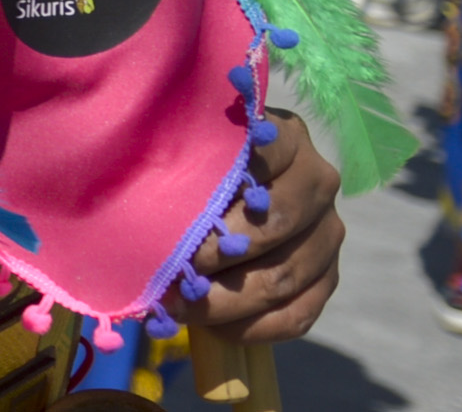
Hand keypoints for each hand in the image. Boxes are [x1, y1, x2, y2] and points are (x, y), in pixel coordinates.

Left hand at [167, 108, 342, 341]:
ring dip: (226, 301)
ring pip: (282, 277)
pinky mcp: (328, 277)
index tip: (173, 220)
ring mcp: (328, 233)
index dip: (214, 195)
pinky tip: (212, 326)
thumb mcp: (178, 145)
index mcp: (283, 136)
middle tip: (168, 274)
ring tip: (177, 306)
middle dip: (214, 255)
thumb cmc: (187, 164)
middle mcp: (318, 181)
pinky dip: (250, 327)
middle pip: (273, 225)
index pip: (259, 158)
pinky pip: (297, 314)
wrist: (218, 195)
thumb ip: (169, 153)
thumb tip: (133, 185)